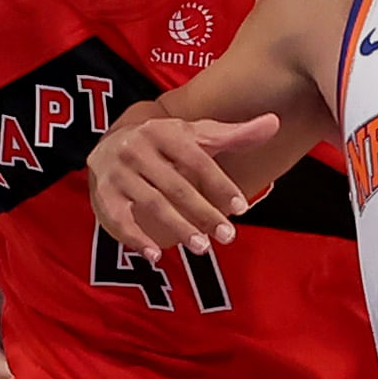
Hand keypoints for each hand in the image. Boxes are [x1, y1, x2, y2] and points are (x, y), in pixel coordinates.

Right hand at [86, 110, 277, 254]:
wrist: (109, 145)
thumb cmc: (164, 143)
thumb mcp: (195, 135)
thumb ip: (234, 134)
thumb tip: (274, 123)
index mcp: (164, 131)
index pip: (197, 159)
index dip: (220, 184)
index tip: (241, 208)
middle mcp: (138, 148)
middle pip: (176, 185)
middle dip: (203, 212)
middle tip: (228, 236)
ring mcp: (118, 172)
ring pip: (152, 203)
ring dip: (177, 227)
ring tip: (202, 248)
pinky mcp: (103, 193)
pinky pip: (119, 219)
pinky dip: (136, 238)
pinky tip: (156, 256)